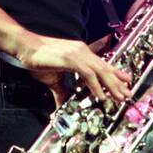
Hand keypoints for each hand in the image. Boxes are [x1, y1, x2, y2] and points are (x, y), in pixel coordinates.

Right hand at [15, 32, 132, 107]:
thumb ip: (62, 91)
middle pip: (105, 68)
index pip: (102, 64)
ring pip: (100, 71)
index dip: (115, 74)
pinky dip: (96, 86)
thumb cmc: (38, 60)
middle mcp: (82, 51)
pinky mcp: (71, 59)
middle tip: (127, 94)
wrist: (25, 48)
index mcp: (81, 52)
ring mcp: (78, 54)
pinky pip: (88, 74)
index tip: (125, 83)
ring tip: (119, 97)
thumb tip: (62, 105)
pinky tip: (101, 96)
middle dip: (118, 82)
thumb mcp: (54, 79)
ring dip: (111, 86)